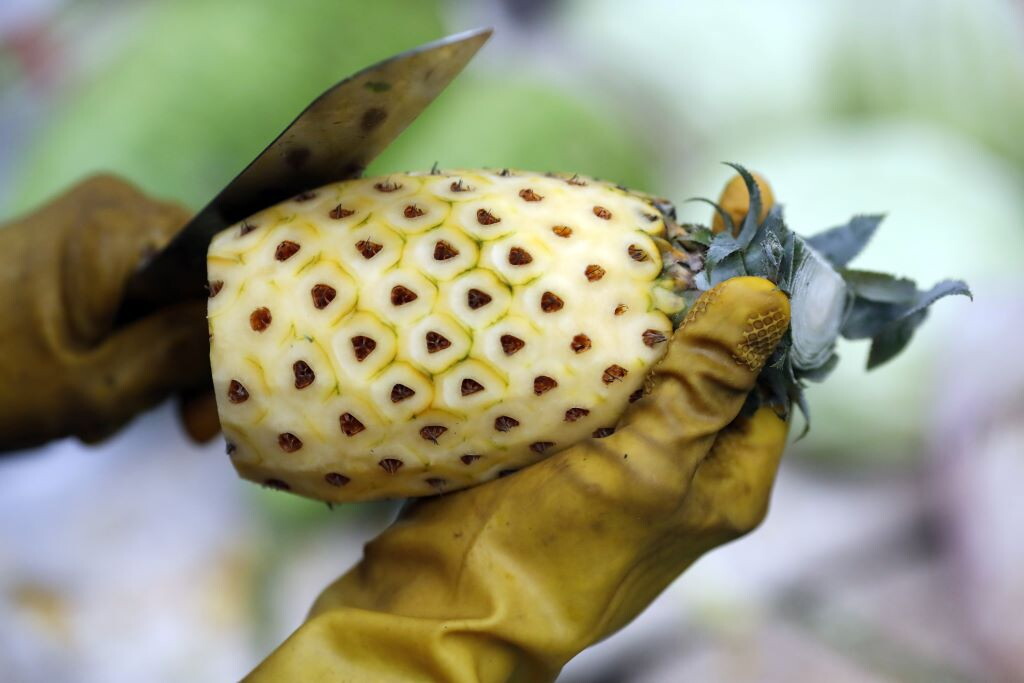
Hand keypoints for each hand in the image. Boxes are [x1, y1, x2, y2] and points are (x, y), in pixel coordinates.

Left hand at [0, 175, 213, 451]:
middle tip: (178, 425)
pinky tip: (108, 385)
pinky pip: (146, 292)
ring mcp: (101, 221)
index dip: (230, 341)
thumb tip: (251, 336)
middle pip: (202, 284)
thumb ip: (178, 356)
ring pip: (178, 295)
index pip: (220, 272)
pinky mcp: (87, 243)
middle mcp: (118, 205)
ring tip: (112, 411)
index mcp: (117, 225)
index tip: (210, 410)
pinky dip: (138, 343)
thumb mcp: (91, 388)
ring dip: (163, 360)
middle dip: (193, 360)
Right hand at [246, 273, 790, 681]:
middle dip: (690, 297)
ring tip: (614, 242)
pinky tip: (565, 297)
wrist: (441, 608)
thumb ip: (705, 384)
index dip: (757, 298)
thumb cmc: (547, 549)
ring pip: (645, 369)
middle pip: (706, 364)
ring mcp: (622, 460)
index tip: (740, 214)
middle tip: (663, 221)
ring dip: (632, 315)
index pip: (767, 371)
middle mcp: (683, 469)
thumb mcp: (642, 465)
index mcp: (725, 478)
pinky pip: (593, 382)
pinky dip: (586, 341)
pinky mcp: (565, 451)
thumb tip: (768, 294)